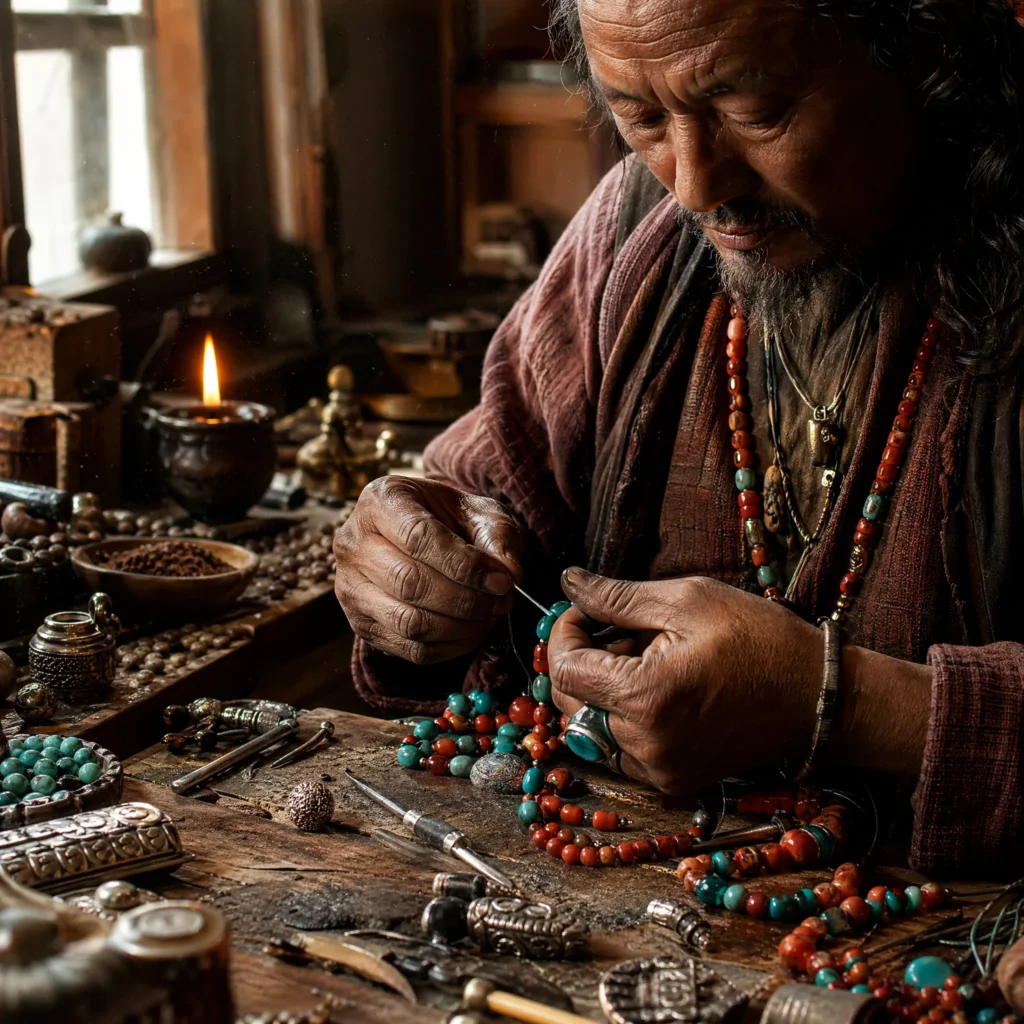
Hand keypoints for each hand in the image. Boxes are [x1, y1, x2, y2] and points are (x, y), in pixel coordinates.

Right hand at [334, 477, 523, 663]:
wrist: (418, 538)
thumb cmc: (450, 520)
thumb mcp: (479, 512)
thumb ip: (498, 537)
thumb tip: (510, 575)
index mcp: (380, 500)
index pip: (419, 537)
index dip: (466, 565)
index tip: (503, 580)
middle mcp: (353, 543)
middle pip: (411, 583)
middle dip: (467, 599)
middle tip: (502, 600)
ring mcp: (350, 587)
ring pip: (409, 622)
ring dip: (461, 627)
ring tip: (490, 614)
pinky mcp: (361, 624)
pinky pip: (410, 649)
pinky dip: (450, 647)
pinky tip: (472, 630)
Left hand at [548, 569, 822, 792]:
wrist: (820, 698)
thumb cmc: (759, 639)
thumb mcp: (686, 600)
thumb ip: (616, 596)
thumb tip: (568, 583)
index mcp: (644, 696)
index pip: (562, 670)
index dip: (563, 633)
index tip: (583, 612)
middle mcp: (644, 745)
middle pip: (570, 703)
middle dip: (583, 662)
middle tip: (624, 632)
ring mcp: (659, 770)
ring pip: (591, 728)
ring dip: (602, 692)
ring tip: (648, 661)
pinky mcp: (674, 782)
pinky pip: (620, 751)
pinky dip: (623, 719)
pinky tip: (660, 691)